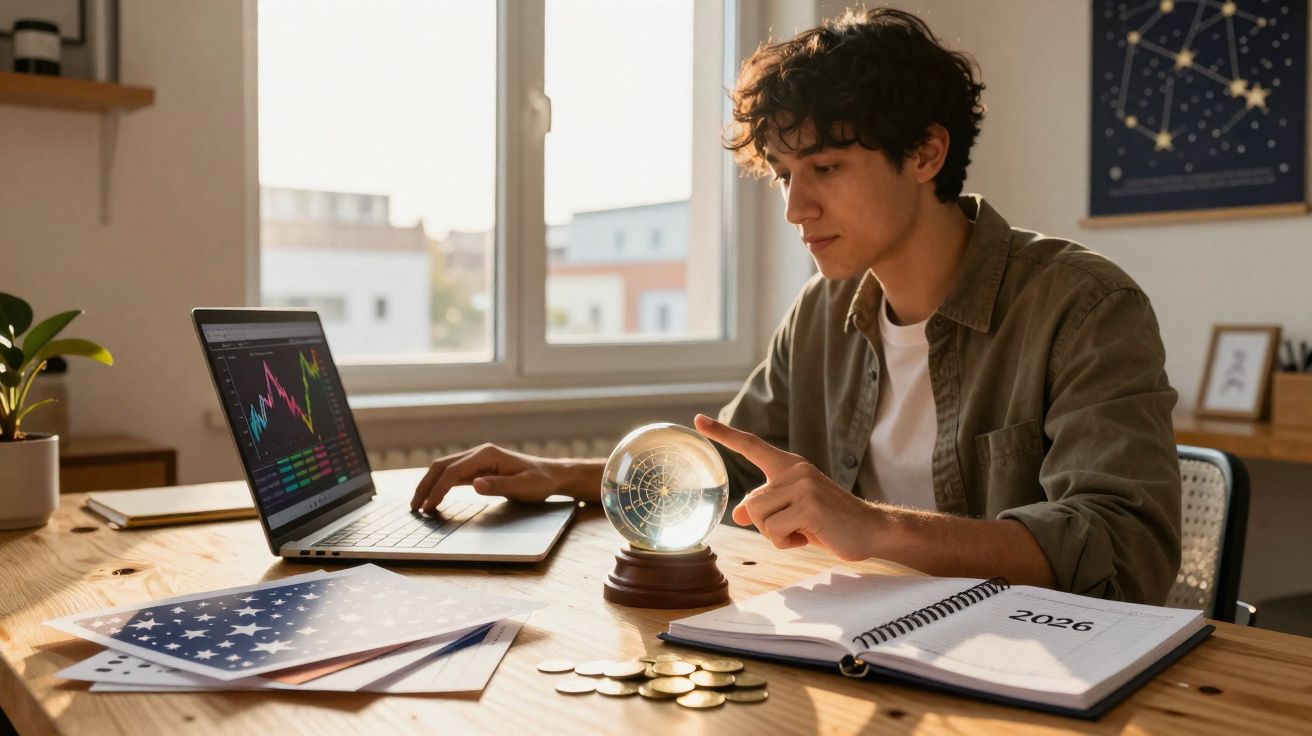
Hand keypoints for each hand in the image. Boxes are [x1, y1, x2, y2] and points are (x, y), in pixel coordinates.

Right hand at [409, 444, 575, 512]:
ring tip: (419, 504)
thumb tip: (475, 484)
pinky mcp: (479, 468)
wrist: (552, 475)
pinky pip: (454, 475)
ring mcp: (478, 460)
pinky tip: (434, 498)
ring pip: (445, 469)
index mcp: (487, 455)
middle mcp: (479, 453)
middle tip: (414, 507)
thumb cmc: (540, 481)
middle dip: (426, 485)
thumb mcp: (524, 487)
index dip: (438, 490)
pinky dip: (440, 486)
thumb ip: (500, 486)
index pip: (454, 472)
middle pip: (442, 466)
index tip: (429, 507)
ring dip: (430, 485)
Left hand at [694, 414, 880, 560]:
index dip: (723, 434)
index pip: (751, 445)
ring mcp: (803, 486)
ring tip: (804, 531)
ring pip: (760, 518)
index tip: (698, 420)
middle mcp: (795, 471)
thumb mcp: (793, 512)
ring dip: (777, 535)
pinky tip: (811, 537)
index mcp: (789, 467)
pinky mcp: (810, 505)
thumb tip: (740, 514)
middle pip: (752, 503)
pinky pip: (776, 531)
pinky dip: (787, 543)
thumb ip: (768, 507)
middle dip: (767, 526)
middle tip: (797, 528)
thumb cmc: (830, 522)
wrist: (871, 530)